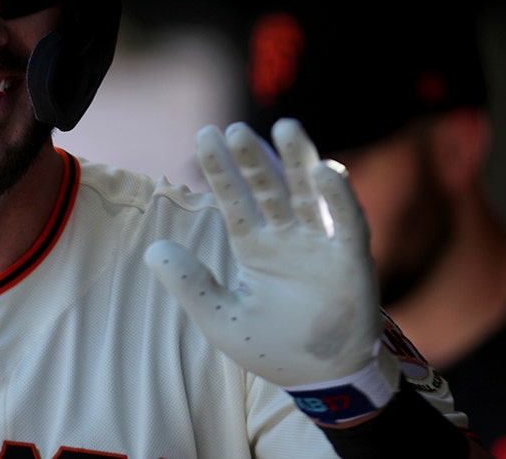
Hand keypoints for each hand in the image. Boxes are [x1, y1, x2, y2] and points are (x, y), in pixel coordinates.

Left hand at [145, 119, 390, 402]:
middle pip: (268, 187)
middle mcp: (286, 237)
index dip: (220, 169)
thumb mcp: (221, 318)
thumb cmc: (272, 348)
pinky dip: (338, 196)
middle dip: (252, 158)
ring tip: (285, 127)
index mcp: (254, 246)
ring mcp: (320, 244)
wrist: (321, 378)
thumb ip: (189, 284)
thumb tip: (153, 250)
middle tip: (233, 128)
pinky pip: (347, 221)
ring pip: (308, 193)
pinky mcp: (351, 259)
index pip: (233, 199)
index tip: (205, 135)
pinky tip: (325, 170)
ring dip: (298, 160)